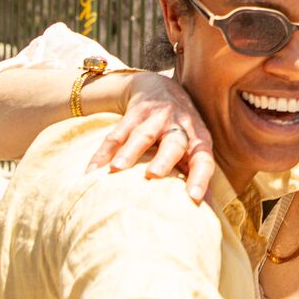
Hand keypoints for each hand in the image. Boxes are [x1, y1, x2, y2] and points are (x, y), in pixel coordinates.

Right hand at [86, 72, 214, 201]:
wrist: (159, 88)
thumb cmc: (181, 130)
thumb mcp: (194, 146)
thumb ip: (198, 175)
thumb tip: (206, 210)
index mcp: (198, 138)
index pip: (203, 159)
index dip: (200, 177)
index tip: (194, 198)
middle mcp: (178, 126)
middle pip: (174, 143)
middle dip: (164, 159)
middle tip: (153, 175)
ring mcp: (155, 119)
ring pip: (142, 135)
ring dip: (129, 152)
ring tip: (116, 169)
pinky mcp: (133, 115)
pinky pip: (115, 135)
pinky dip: (102, 154)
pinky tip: (91, 172)